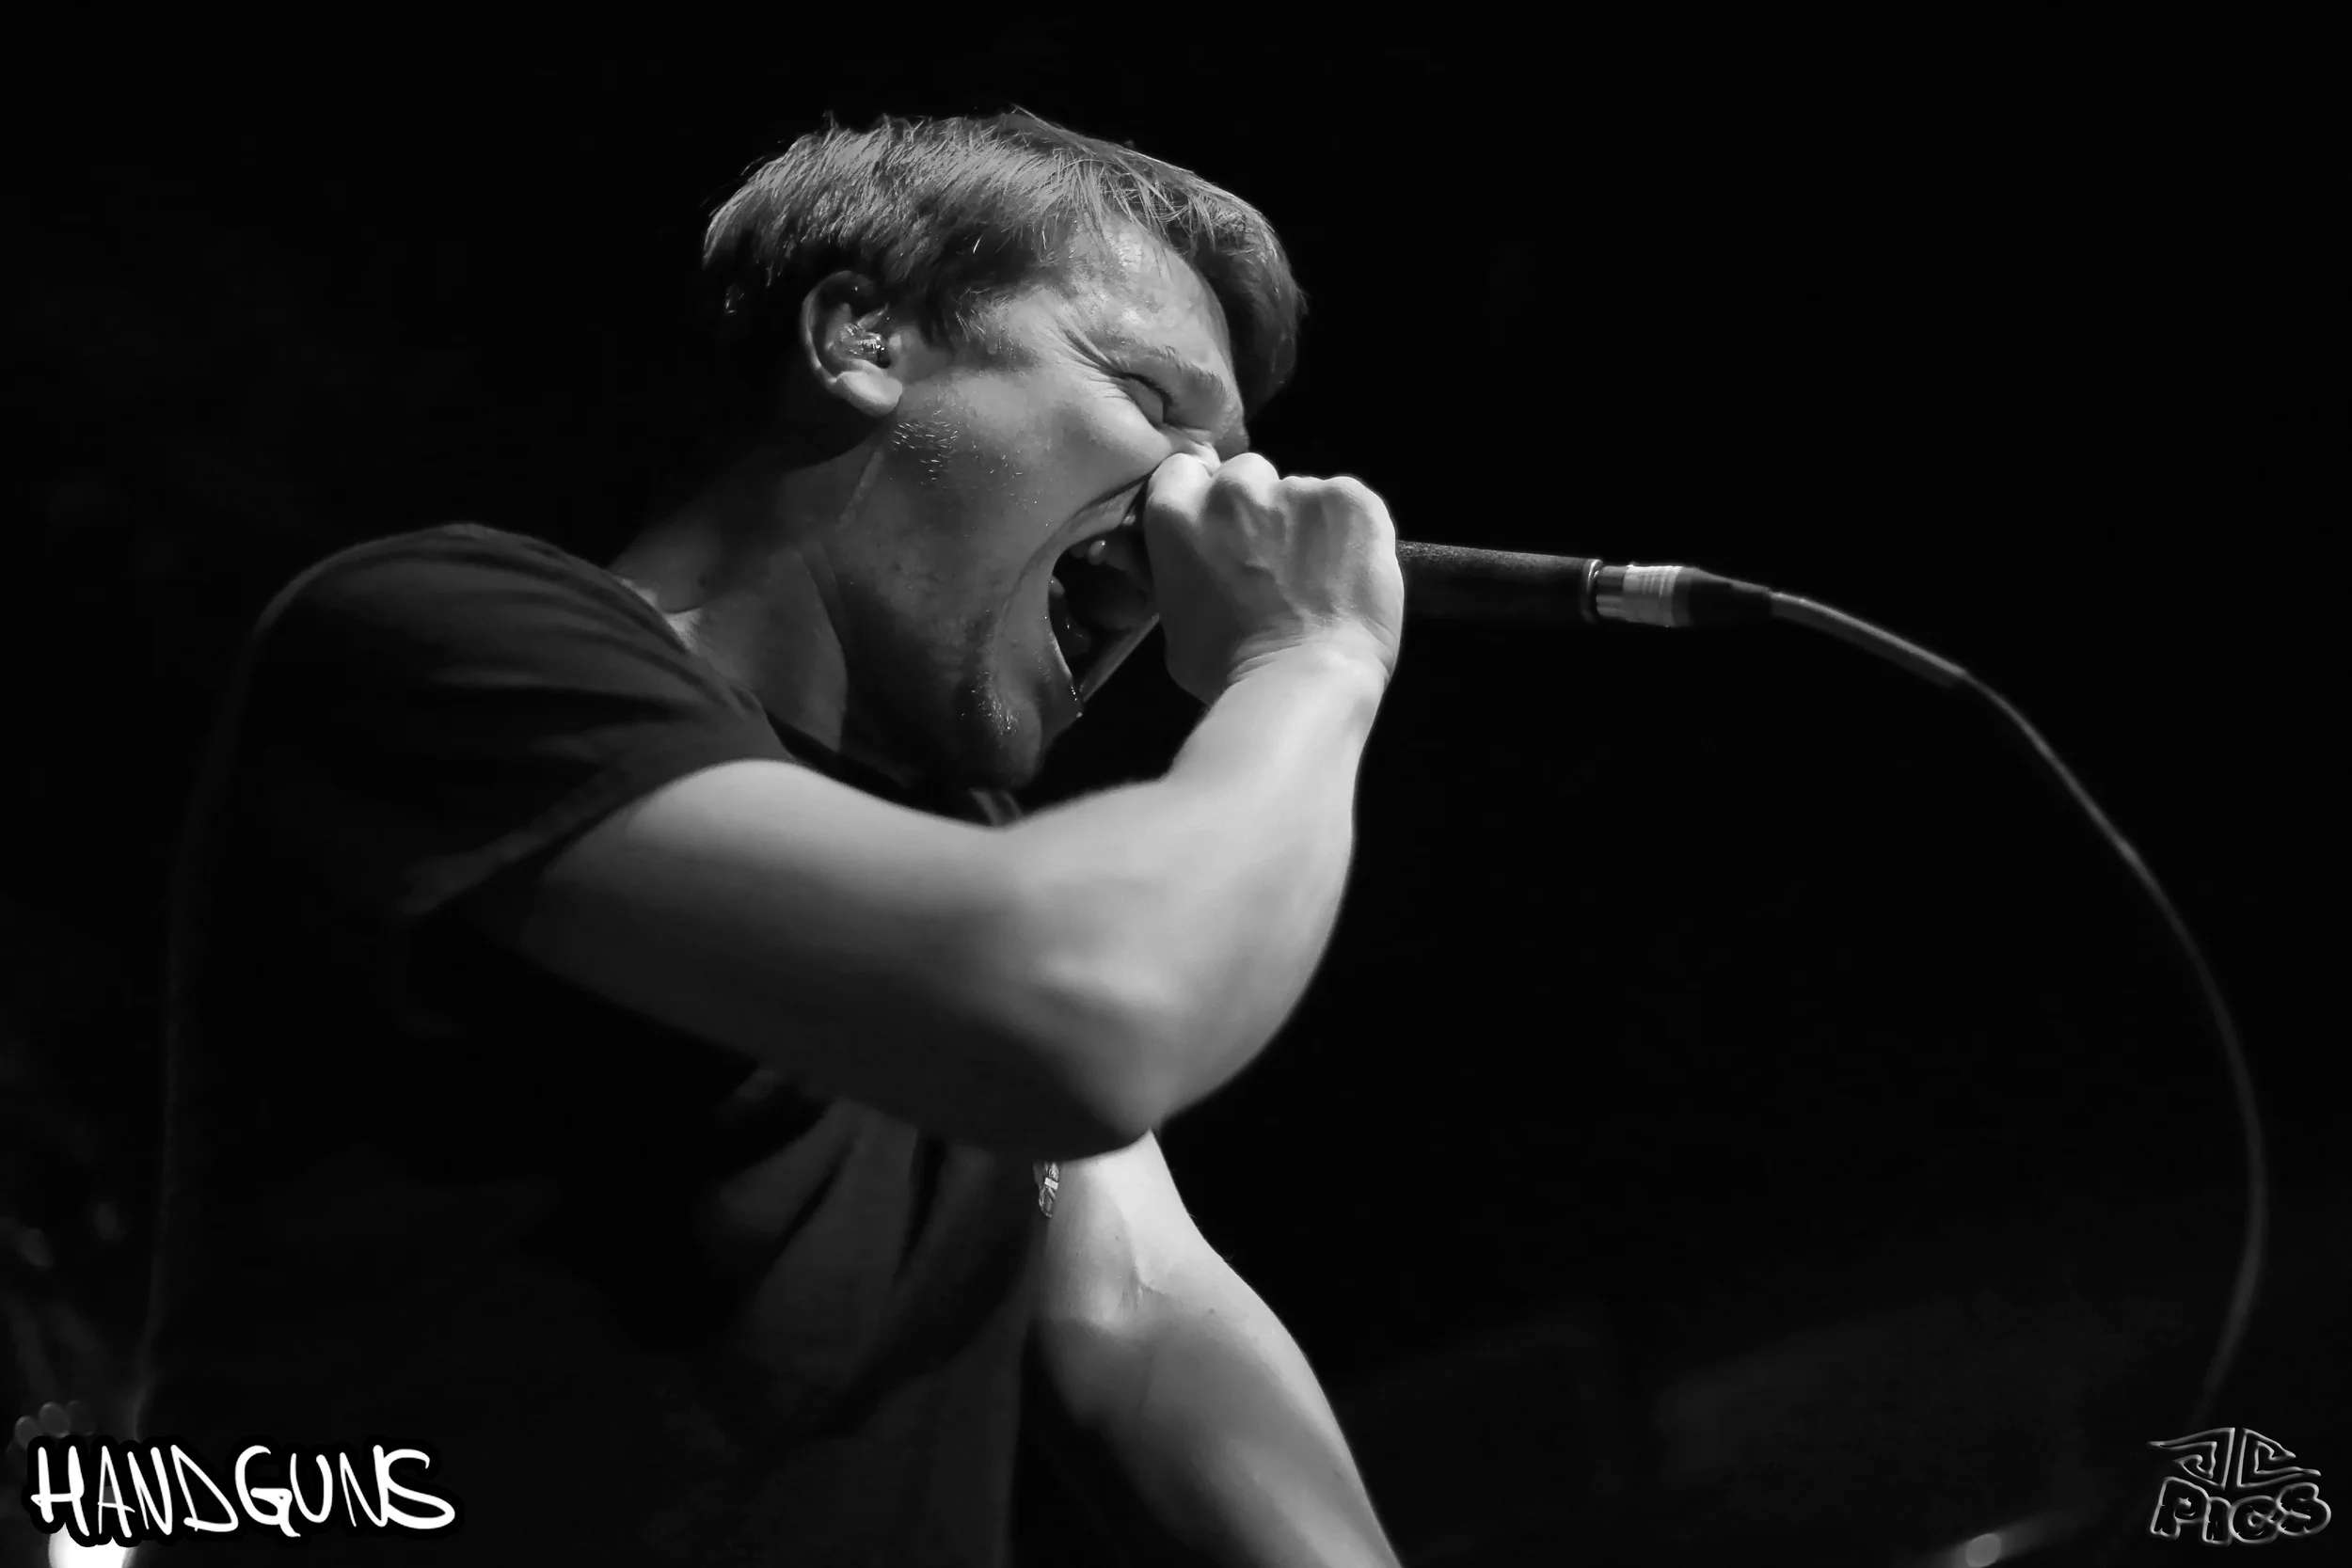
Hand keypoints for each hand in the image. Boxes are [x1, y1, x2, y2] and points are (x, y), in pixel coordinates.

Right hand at [1140, 452, 1403, 703]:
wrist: (1301, 679)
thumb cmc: (1228, 670)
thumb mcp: (1174, 622)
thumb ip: (1184, 575)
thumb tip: (1200, 574)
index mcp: (1177, 514)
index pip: (1184, 471)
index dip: (1204, 495)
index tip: (1221, 525)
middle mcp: (1233, 489)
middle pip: (1246, 474)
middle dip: (1257, 507)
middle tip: (1273, 557)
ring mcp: (1295, 488)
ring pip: (1301, 491)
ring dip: (1307, 523)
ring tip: (1321, 577)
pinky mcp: (1349, 498)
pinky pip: (1349, 504)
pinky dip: (1353, 532)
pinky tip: (1351, 574)